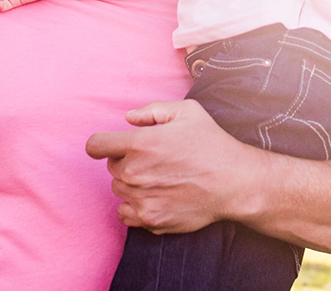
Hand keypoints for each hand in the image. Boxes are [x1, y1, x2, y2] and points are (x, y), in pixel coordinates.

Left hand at [85, 100, 252, 233]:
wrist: (234, 182)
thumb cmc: (212, 143)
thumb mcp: (187, 111)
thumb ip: (152, 110)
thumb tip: (128, 118)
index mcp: (140, 144)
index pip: (95, 145)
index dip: (102, 143)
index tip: (112, 145)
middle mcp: (135, 173)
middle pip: (111, 167)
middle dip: (126, 160)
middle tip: (154, 159)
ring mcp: (141, 199)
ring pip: (119, 189)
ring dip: (131, 182)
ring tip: (158, 177)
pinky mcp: (150, 219)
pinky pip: (124, 213)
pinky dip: (133, 206)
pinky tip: (152, 196)